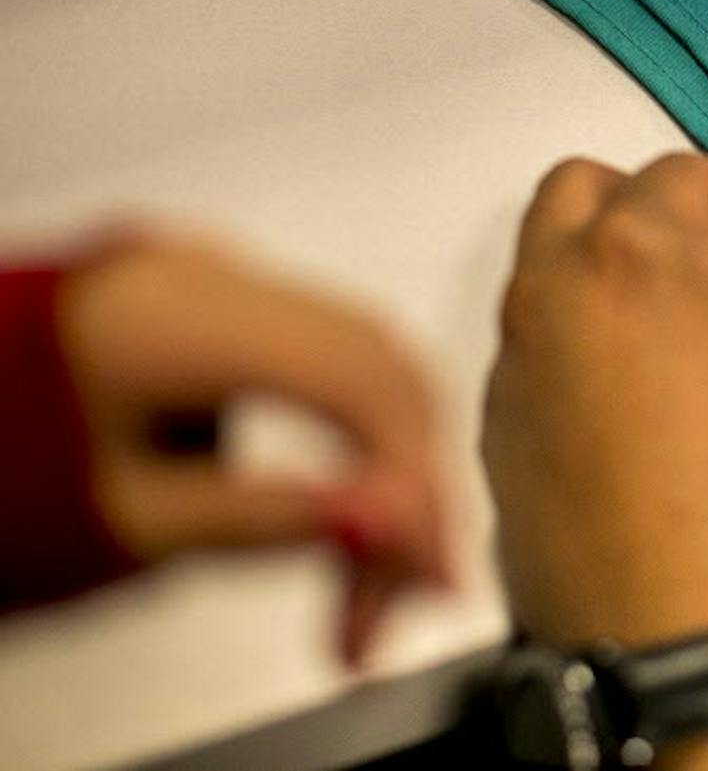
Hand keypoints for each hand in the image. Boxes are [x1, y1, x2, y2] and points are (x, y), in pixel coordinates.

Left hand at [58, 234, 447, 665]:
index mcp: (186, 314)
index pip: (365, 390)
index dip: (418, 492)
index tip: (428, 581)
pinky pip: (299, 347)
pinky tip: (328, 501)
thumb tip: (391, 520)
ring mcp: (196, 273)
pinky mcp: (185, 295)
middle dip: (404, 489)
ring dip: (374, 462)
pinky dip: (332, 425)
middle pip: (370, 365)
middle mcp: (204, 272)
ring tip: (363, 572)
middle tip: (403, 596)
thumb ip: (269, 520)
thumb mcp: (120, 523)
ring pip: (346, 354)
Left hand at [482, 153, 707, 647]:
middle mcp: (554, 295)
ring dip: (610, 295)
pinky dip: (578, 371)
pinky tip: (642, 445)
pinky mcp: (495, 447)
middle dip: (653, 223)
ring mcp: (512, 373)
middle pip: (581, 193)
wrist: (695, 645)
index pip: (688, 173)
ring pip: (546, 279)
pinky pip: (531, 366)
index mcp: (640, 253)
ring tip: (682, 382)